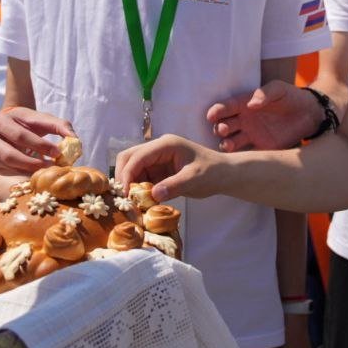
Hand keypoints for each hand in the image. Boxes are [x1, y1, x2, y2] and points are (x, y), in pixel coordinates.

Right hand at [0, 106, 75, 173]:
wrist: (10, 125)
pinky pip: (6, 171)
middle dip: (34, 162)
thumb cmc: (29, 123)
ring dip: (28, 170)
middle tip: (51, 167)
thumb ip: (60, 126)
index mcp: (1, 118)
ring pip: (8, 165)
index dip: (40, 145)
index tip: (58, 153)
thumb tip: (75, 140)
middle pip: (11, 153)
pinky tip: (34, 172)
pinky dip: (22, 173)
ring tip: (45, 171)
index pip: (22, 134)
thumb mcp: (43, 120)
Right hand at [115, 134, 232, 202]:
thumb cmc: (212, 173)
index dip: (128, 174)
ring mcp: (157, 159)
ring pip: (133, 168)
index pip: (138, 156)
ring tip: (131, 202)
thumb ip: (174, 186)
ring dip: (130, 184)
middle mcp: (158, 148)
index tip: (125, 193)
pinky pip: (141, 177)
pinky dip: (137, 189)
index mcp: (166, 145)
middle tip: (123, 198)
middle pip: (129, 157)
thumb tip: (153, 195)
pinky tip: (140, 201)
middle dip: (123, 176)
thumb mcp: (194, 180)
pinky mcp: (158, 170)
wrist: (223, 175)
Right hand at [207, 80, 320, 151]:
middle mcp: (244, 120)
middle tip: (222, 130)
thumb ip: (264, 93)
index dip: (217, 111)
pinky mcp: (261, 148)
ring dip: (226, 144)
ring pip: (232, 141)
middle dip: (220, 128)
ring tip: (227, 145)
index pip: (226, 107)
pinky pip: (247, 154)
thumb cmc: (291, 96)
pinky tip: (237, 159)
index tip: (211, 115)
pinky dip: (240, 157)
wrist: (310, 114)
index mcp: (244, 104)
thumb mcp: (279, 89)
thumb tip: (251, 104)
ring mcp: (251, 135)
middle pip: (225, 125)